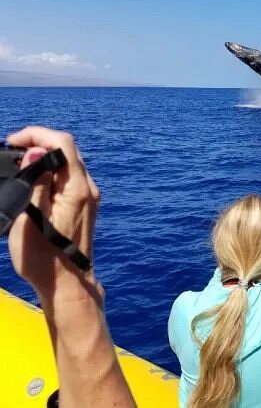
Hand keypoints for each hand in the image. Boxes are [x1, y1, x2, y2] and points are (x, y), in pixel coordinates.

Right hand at [6, 126, 99, 297]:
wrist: (67, 283)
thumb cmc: (44, 258)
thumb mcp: (31, 218)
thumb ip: (36, 182)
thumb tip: (36, 151)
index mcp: (78, 189)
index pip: (63, 143)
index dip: (37, 135)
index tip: (13, 142)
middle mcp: (88, 188)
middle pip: (67, 149)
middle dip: (39, 142)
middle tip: (12, 151)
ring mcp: (89, 196)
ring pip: (68, 162)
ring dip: (44, 156)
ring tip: (18, 163)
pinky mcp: (85, 204)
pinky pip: (68, 176)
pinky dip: (50, 170)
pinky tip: (32, 178)